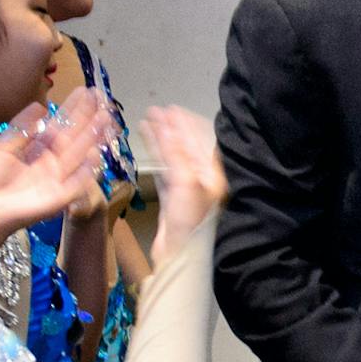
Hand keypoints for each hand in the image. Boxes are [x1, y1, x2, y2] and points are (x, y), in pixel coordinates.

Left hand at [0, 91, 109, 241]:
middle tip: (102, 98)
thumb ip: (21, 127)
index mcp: (40, 148)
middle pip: (75, 137)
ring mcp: (59, 179)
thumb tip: (41, 106)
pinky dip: (87, 172)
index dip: (73, 109)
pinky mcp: (59, 198)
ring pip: (80, 155)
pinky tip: (95, 156)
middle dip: (88, 118)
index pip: (61, 125)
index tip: (86, 91)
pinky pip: (77, 183)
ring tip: (106, 118)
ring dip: (93, 138)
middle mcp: (54, 161)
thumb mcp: (3, 146)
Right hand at [140, 105, 229, 263]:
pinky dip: (155, 154)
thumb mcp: (185, 181)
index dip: (187, 123)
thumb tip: (170, 127)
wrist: (178, 253)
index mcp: (212, 174)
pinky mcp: (172, 196)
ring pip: (173, 155)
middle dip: (172, 127)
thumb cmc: (188, 221)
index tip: (173, 109)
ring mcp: (187, 187)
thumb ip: (177, 153)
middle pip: (186, 145)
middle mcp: (202, 178)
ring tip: (150, 120)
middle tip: (158, 111)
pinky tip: (148, 141)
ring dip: (162, 137)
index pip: (200, 140)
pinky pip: (163, 168)